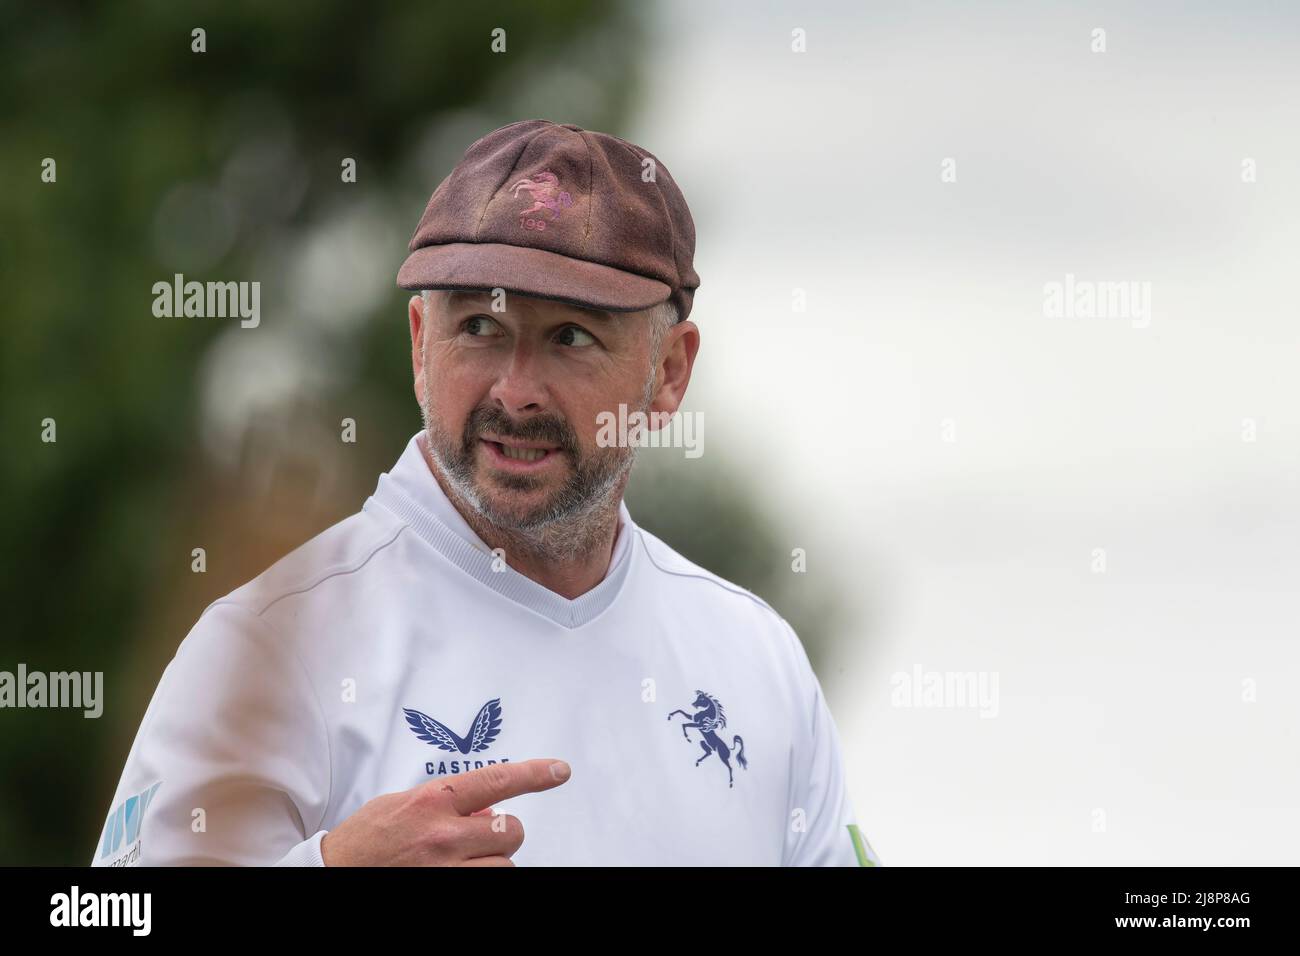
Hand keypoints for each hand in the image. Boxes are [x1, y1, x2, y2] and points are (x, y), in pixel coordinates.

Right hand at [319, 758, 570, 865]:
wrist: (331, 874)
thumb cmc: (365, 840)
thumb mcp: (401, 804)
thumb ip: (444, 802)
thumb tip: (483, 807)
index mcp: (433, 801)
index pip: (497, 781)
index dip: (535, 774)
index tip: (559, 770)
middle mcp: (444, 835)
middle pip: (511, 831)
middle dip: (502, 835)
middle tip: (479, 839)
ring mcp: (445, 870)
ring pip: (505, 866)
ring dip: (491, 863)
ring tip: (462, 863)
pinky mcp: (445, 893)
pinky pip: (487, 885)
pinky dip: (479, 878)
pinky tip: (460, 873)